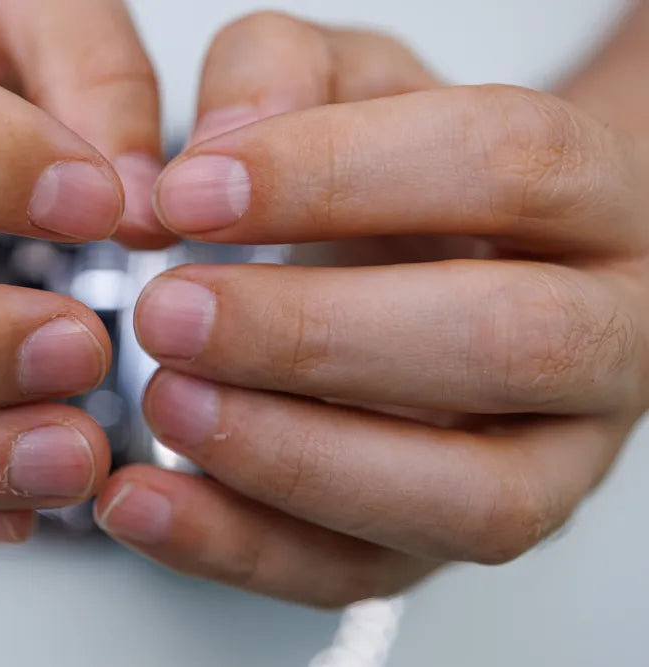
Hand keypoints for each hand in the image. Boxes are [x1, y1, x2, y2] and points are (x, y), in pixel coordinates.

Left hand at [95, 12, 648, 606]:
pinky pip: (371, 573)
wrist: (480, 257)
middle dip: (316, 337)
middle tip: (174, 315)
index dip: (336, 177)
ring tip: (170, 404)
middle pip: (505, 343)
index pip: (500, 166)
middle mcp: (598, 334)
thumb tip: (209, 159)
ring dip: (296, 460)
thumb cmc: (418, 175)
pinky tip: (149, 502)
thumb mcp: (351, 83)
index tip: (190, 195)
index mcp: (585, 197)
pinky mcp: (460, 530)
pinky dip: (246, 548)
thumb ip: (280, 76)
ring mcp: (550, 456)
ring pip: (468, 498)